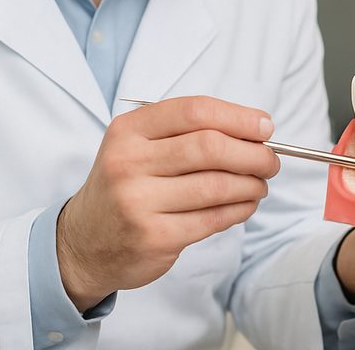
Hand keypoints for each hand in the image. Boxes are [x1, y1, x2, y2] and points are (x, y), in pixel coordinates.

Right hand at [56, 96, 280, 310]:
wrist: (84, 242)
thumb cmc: (127, 185)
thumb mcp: (140, 146)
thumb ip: (189, 132)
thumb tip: (257, 131)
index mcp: (129, 130)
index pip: (194, 111)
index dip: (238, 117)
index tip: (265, 127)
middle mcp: (129, 162)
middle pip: (210, 147)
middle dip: (253, 153)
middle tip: (270, 161)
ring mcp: (139, 202)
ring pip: (216, 185)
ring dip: (251, 184)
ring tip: (260, 184)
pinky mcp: (154, 237)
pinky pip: (213, 218)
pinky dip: (240, 210)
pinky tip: (245, 205)